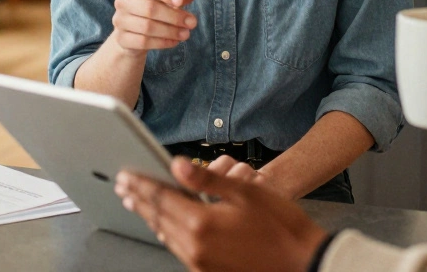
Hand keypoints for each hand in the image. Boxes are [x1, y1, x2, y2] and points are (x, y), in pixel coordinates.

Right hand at [111, 0, 196, 58]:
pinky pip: (143, 42)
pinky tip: (174, 42)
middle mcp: (122, 2)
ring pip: (147, 27)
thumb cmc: (153, 10)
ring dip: (170, 31)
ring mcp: (119, 21)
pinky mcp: (121, 39)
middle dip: (174, 16)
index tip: (181, 1)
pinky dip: (161, 43)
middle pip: (149, 8)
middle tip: (192, 23)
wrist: (132, 33)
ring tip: (186, 34)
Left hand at [116, 156, 329, 271]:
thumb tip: (177, 165)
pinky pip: (178, 249)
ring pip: (164, 235)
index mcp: (201, 223)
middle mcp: (194, 247)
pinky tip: (165, 225)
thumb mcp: (246, 193)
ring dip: (149, 215)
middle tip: (123, 185)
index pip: (160, 198)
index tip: (127, 174)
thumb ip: (208, 178)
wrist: (303, 264)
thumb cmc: (281, 228)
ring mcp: (199, 263)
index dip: (141, 183)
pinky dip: (166, 232)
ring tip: (137, 202)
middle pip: (157, 217)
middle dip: (138, 198)